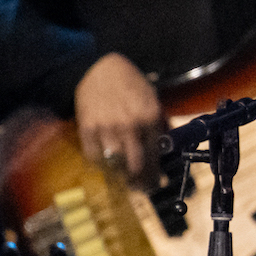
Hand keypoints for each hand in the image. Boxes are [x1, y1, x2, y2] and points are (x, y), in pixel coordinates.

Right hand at [73, 52, 162, 180]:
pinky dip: (100, 164)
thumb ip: (160, 123)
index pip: (154, 156)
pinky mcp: (87, 128)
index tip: (154, 183)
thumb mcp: (153, 99)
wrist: (98, 69)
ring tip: (123, 178)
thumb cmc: (130, 84)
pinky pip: (94, 157)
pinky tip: (106, 164)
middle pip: (136, 166)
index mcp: (149, 118)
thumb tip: (168, 146)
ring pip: (115, 165)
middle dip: (138, 181)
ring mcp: (107, 128)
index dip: (154, 174)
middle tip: (139, 187)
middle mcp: (129, 125)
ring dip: (120, 174)